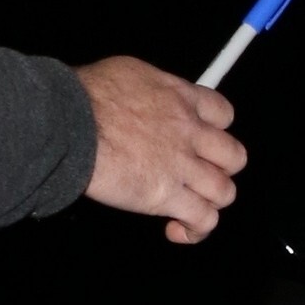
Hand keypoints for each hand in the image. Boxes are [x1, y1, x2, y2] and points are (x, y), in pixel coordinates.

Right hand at [76, 56, 248, 244]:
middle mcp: (188, 130)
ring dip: (211, 202)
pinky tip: (178, 229)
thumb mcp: (128, 74)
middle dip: (221, 169)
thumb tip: (147, 99)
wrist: (69, 124)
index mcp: (180, 96)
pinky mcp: (168, 196)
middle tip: (200, 176)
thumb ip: (151, 90)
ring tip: (190, 206)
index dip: (217, 131)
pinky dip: (196, 230)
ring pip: (224, 191)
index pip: (224, 114)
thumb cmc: (84, 96)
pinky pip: (203, 220)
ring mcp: (182, 165)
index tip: (205, 140)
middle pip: (234, 156)